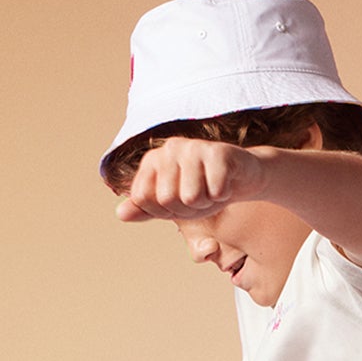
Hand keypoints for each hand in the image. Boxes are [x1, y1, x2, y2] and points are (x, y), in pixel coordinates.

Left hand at [115, 138, 268, 221]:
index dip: (161, 211)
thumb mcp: (169, 204)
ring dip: (205, 204)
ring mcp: (194, 147)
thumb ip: (144, 209)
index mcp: (153, 160)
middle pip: (166, 199)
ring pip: (190, 197)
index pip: (142, 198)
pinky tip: (226, 184)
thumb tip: (120, 213)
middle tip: (199, 197)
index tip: (176, 202)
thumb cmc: (202, 191)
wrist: (241, 178)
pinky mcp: (219, 152)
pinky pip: (215, 191)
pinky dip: (223, 195)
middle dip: (186, 209)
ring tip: (211, 190)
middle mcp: (170, 148)